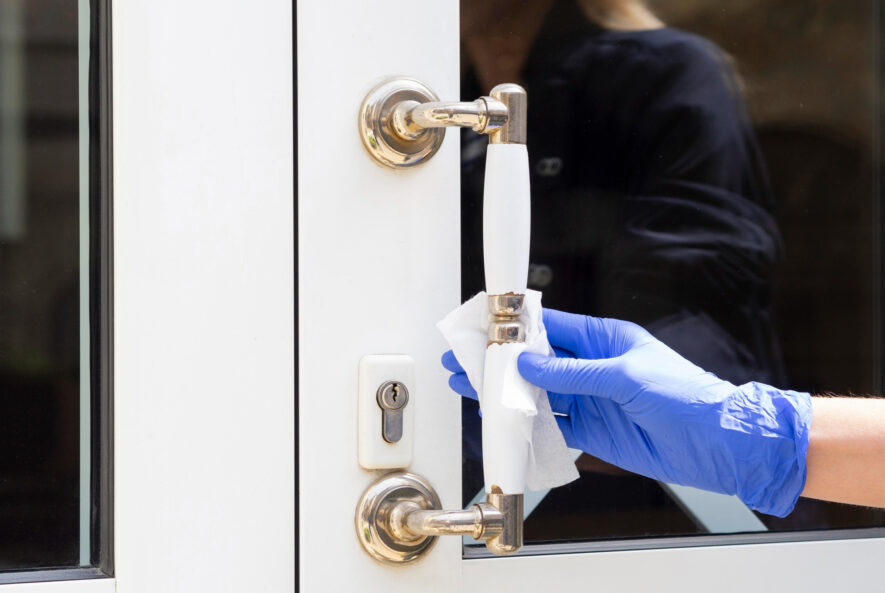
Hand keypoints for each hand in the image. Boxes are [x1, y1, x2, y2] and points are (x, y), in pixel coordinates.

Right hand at [442, 308, 811, 516]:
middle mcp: (592, 366)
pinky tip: (504, 420)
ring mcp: (590, 399)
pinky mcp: (591, 430)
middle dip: (500, 361)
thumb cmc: (685, 396)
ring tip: (473, 388)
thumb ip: (574, 373)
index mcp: (603, 339)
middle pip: (536, 360)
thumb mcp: (626, 377)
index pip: (551, 327)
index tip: (486, 324)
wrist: (717, 446)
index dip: (516, 326)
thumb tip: (529, 364)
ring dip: (507, 392)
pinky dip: (526, 424)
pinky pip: (551, 424)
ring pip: (537, 392)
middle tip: (466, 361)